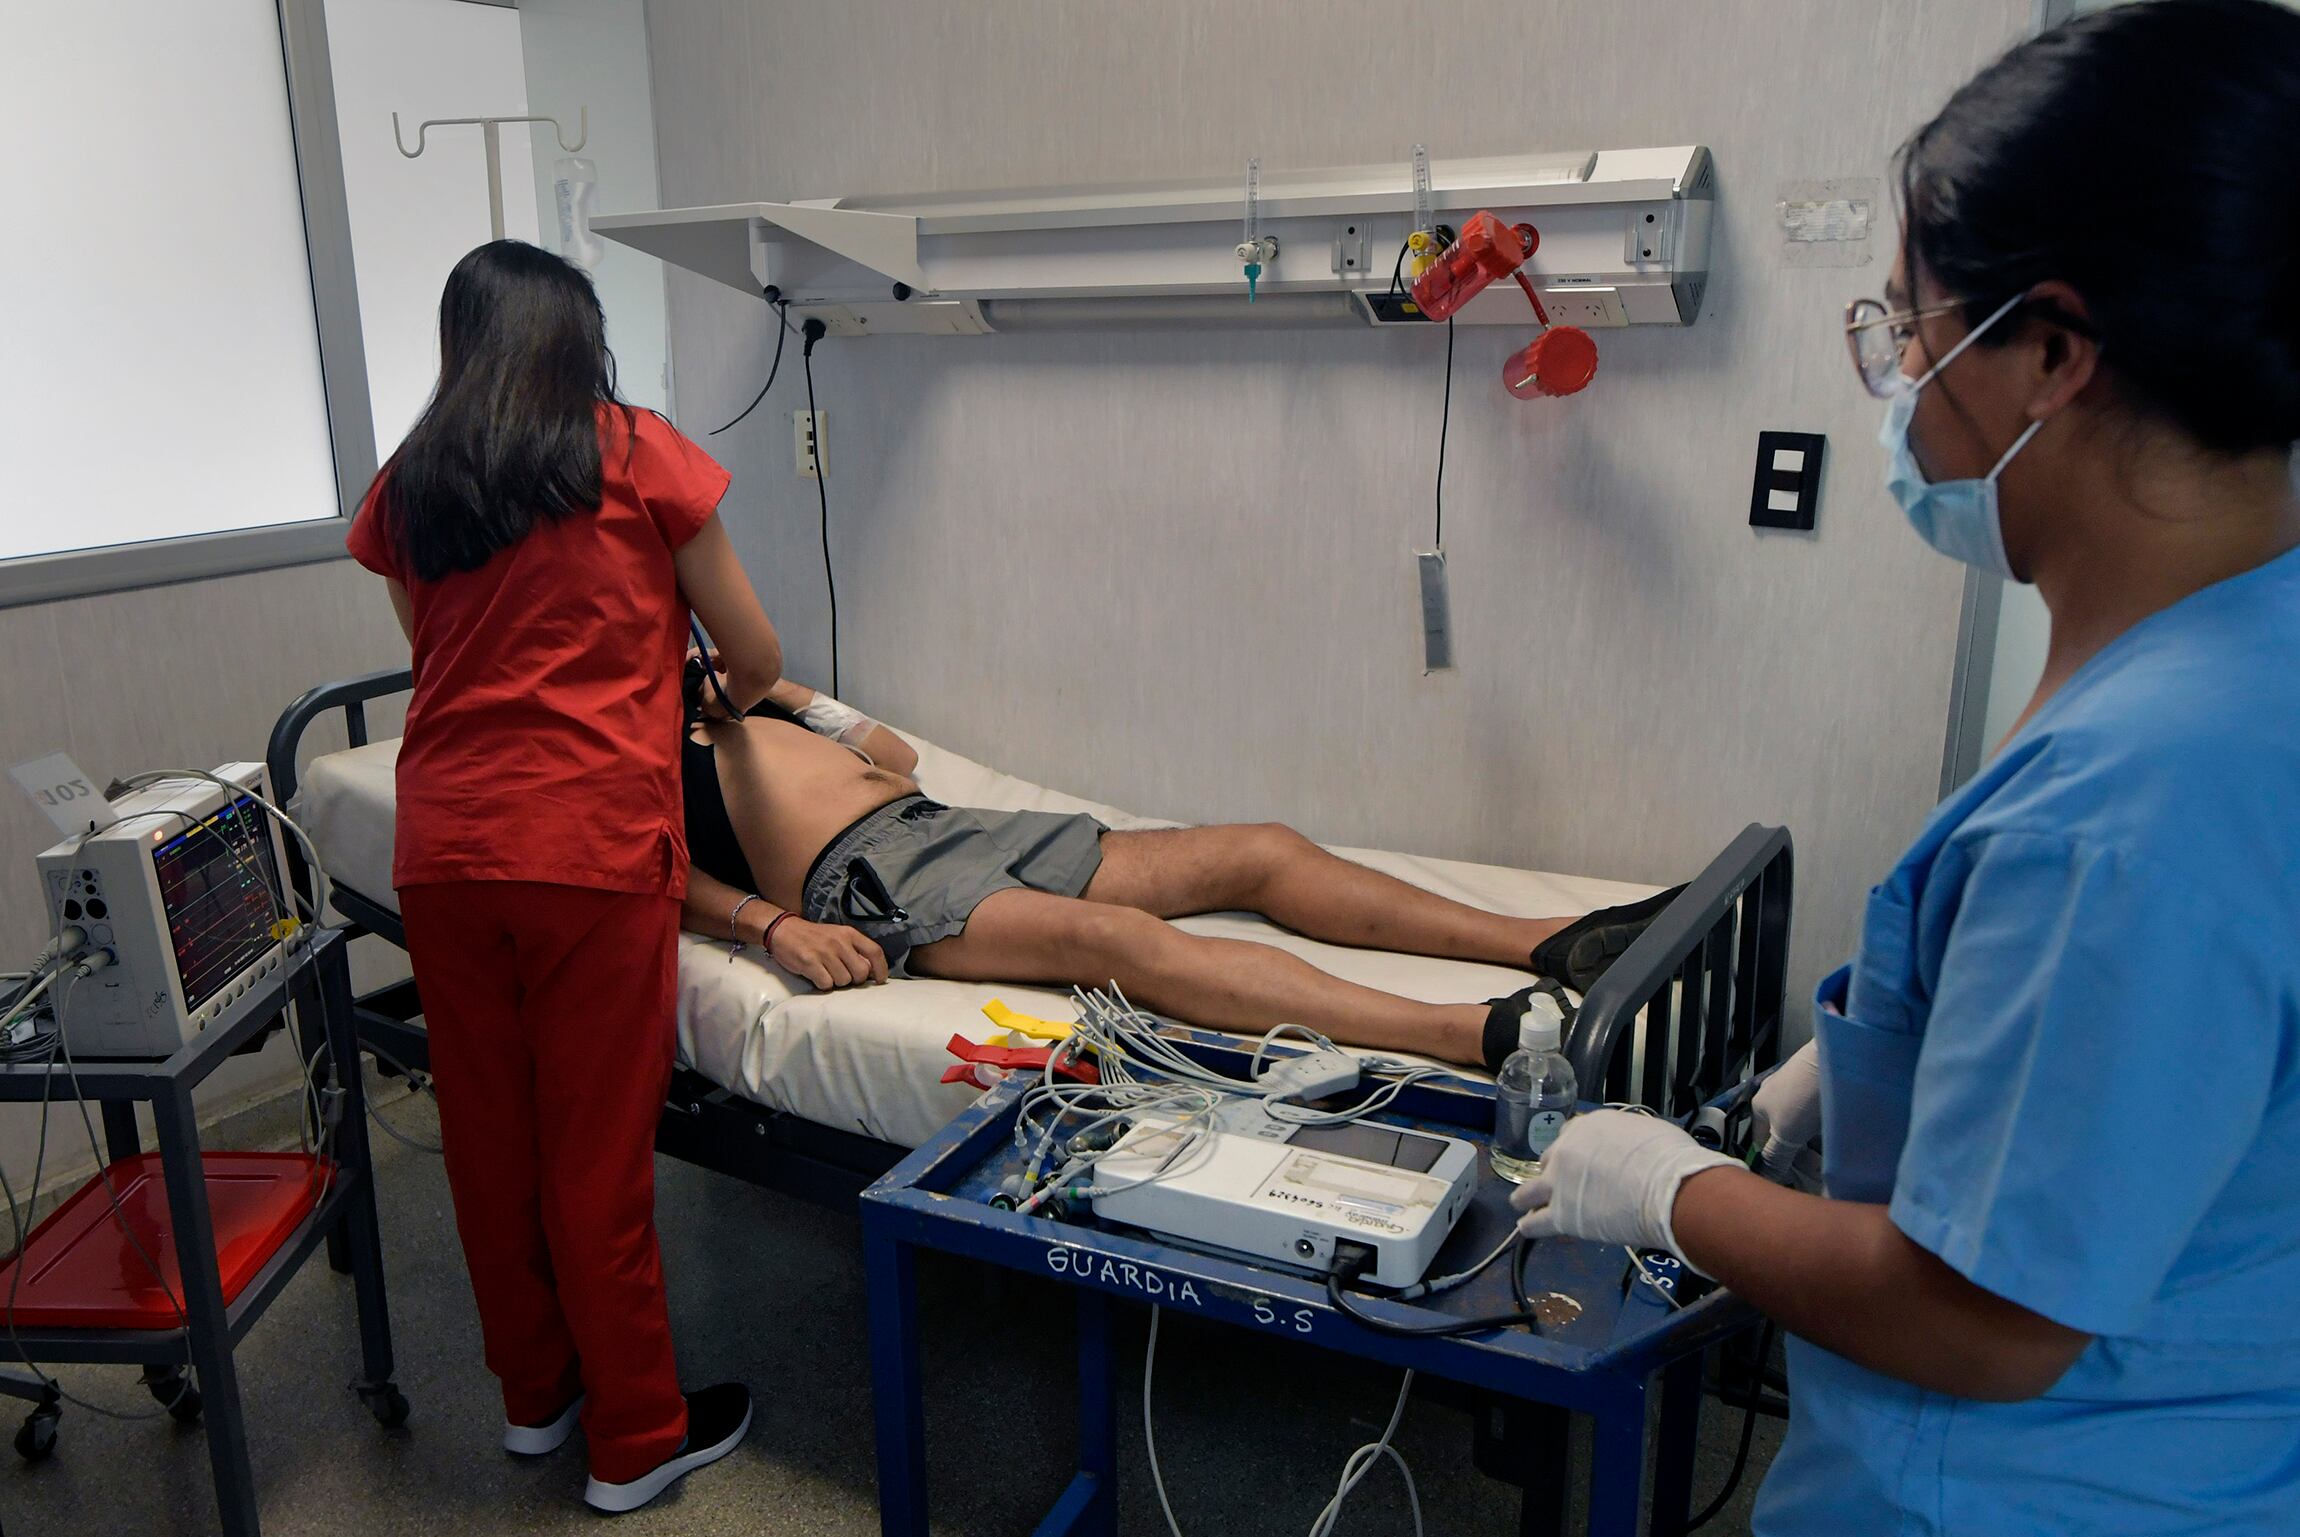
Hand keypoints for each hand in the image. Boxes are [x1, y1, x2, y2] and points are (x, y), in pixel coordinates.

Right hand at [766, 918, 886, 989]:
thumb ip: (854, 949)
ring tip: (826, 972)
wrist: (783, 930)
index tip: (880, 980)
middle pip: (861, 972)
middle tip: (843, 975)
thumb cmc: (814, 937)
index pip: (875, 952)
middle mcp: (839, 942)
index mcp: (849, 933)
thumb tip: (871, 971)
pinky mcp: (810, 963)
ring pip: (844, 981)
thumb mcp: (837, 935)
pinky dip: (823, 984)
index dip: (881, 969)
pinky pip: (826, 984)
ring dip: (836, 982)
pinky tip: (816, 975)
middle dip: (854, 979)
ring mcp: (824, 952)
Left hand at [1509, 1109, 1737, 1267]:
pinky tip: (1526, 1229)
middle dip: (1554, 1172)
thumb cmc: (1667, 1157)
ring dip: (1527, 1197)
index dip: (1573, 1151)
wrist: (1667, 1188)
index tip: (1578, 1161)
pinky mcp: (1561, 1215)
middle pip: (1549, 1161)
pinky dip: (1530, 1227)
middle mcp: (1566, 1150)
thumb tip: (1634, 1149)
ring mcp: (1559, 1183)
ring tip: (1524, 1205)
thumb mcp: (1646, 1131)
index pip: (1569, 1136)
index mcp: (1587, 1127)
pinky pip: (1536, 1223)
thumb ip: (1627, 1140)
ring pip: (1530, 1191)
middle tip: (1562, 1185)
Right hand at [1750, 1040, 1822, 1181]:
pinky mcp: (1818, 1083)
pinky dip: (1826, 1126)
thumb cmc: (1802, 1099)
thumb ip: (1775, 1157)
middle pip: (1783, 1133)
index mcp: (1759, 1107)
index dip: (1772, 1160)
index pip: (1760, 1141)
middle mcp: (1775, 1096)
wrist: (1833, 1059)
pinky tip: (1838, 1134)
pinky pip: (1819, 1113)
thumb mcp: (1786, 1134)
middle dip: (1798, 1153)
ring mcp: (1797, 1088)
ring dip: (1814, 1142)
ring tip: (1831, 1156)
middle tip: (1816, 1170)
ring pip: (1803, 1124)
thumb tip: (1767, 1177)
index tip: (1791, 1176)